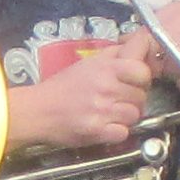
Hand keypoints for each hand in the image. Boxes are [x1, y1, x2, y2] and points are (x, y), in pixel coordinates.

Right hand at [10, 35, 161, 152]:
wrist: (37, 110)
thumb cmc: (62, 86)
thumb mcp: (88, 62)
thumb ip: (115, 55)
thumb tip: (138, 46)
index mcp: (106, 67)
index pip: (143, 71)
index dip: (142, 77)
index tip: (134, 81)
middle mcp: (106, 87)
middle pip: (141, 96)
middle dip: (133, 98)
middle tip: (117, 99)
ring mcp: (103, 110)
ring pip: (135, 115)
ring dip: (125, 116)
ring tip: (110, 113)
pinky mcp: (98, 131)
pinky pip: (124, 133)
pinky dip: (116, 132)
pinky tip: (105, 126)